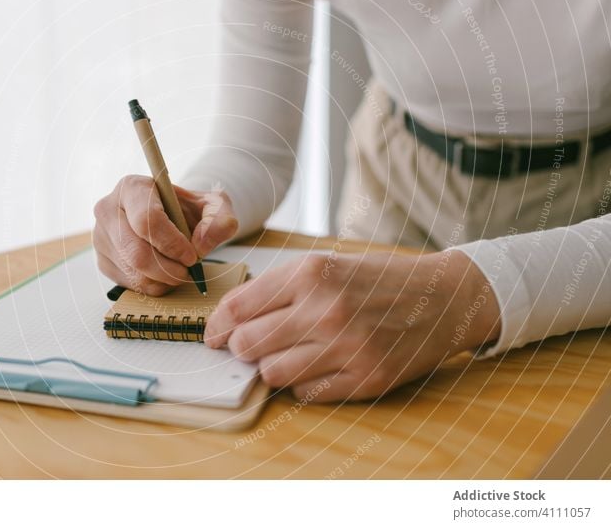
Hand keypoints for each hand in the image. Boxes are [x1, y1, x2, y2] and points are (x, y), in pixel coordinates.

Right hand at [93, 175, 238, 295]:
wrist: (172, 219)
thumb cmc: (189, 210)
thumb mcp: (214, 206)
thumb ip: (219, 219)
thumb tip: (200, 245)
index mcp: (132, 187)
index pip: (147, 221)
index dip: (173, 244)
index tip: (192, 255)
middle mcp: (108, 209)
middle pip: (136, 252)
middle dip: (169, 269)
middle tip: (188, 271)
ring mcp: (101, 237)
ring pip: (133, 273)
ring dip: (164, 280)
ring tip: (180, 271)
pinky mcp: (103, 260)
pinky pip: (129, 284)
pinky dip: (154, 286)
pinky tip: (165, 274)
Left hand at [204, 249, 500, 400]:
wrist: (442, 296)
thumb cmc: (377, 279)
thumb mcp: (326, 265)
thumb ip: (278, 288)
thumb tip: (230, 320)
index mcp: (311, 274)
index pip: (238, 307)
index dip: (218, 325)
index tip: (215, 335)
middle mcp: (325, 310)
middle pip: (247, 345)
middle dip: (241, 348)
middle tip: (251, 346)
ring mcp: (347, 347)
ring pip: (271, 374)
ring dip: (272, 366)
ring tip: (289, 354)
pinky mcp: (366, 378)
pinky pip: (306, 393)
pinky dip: (303, 383)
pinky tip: (318, 366)